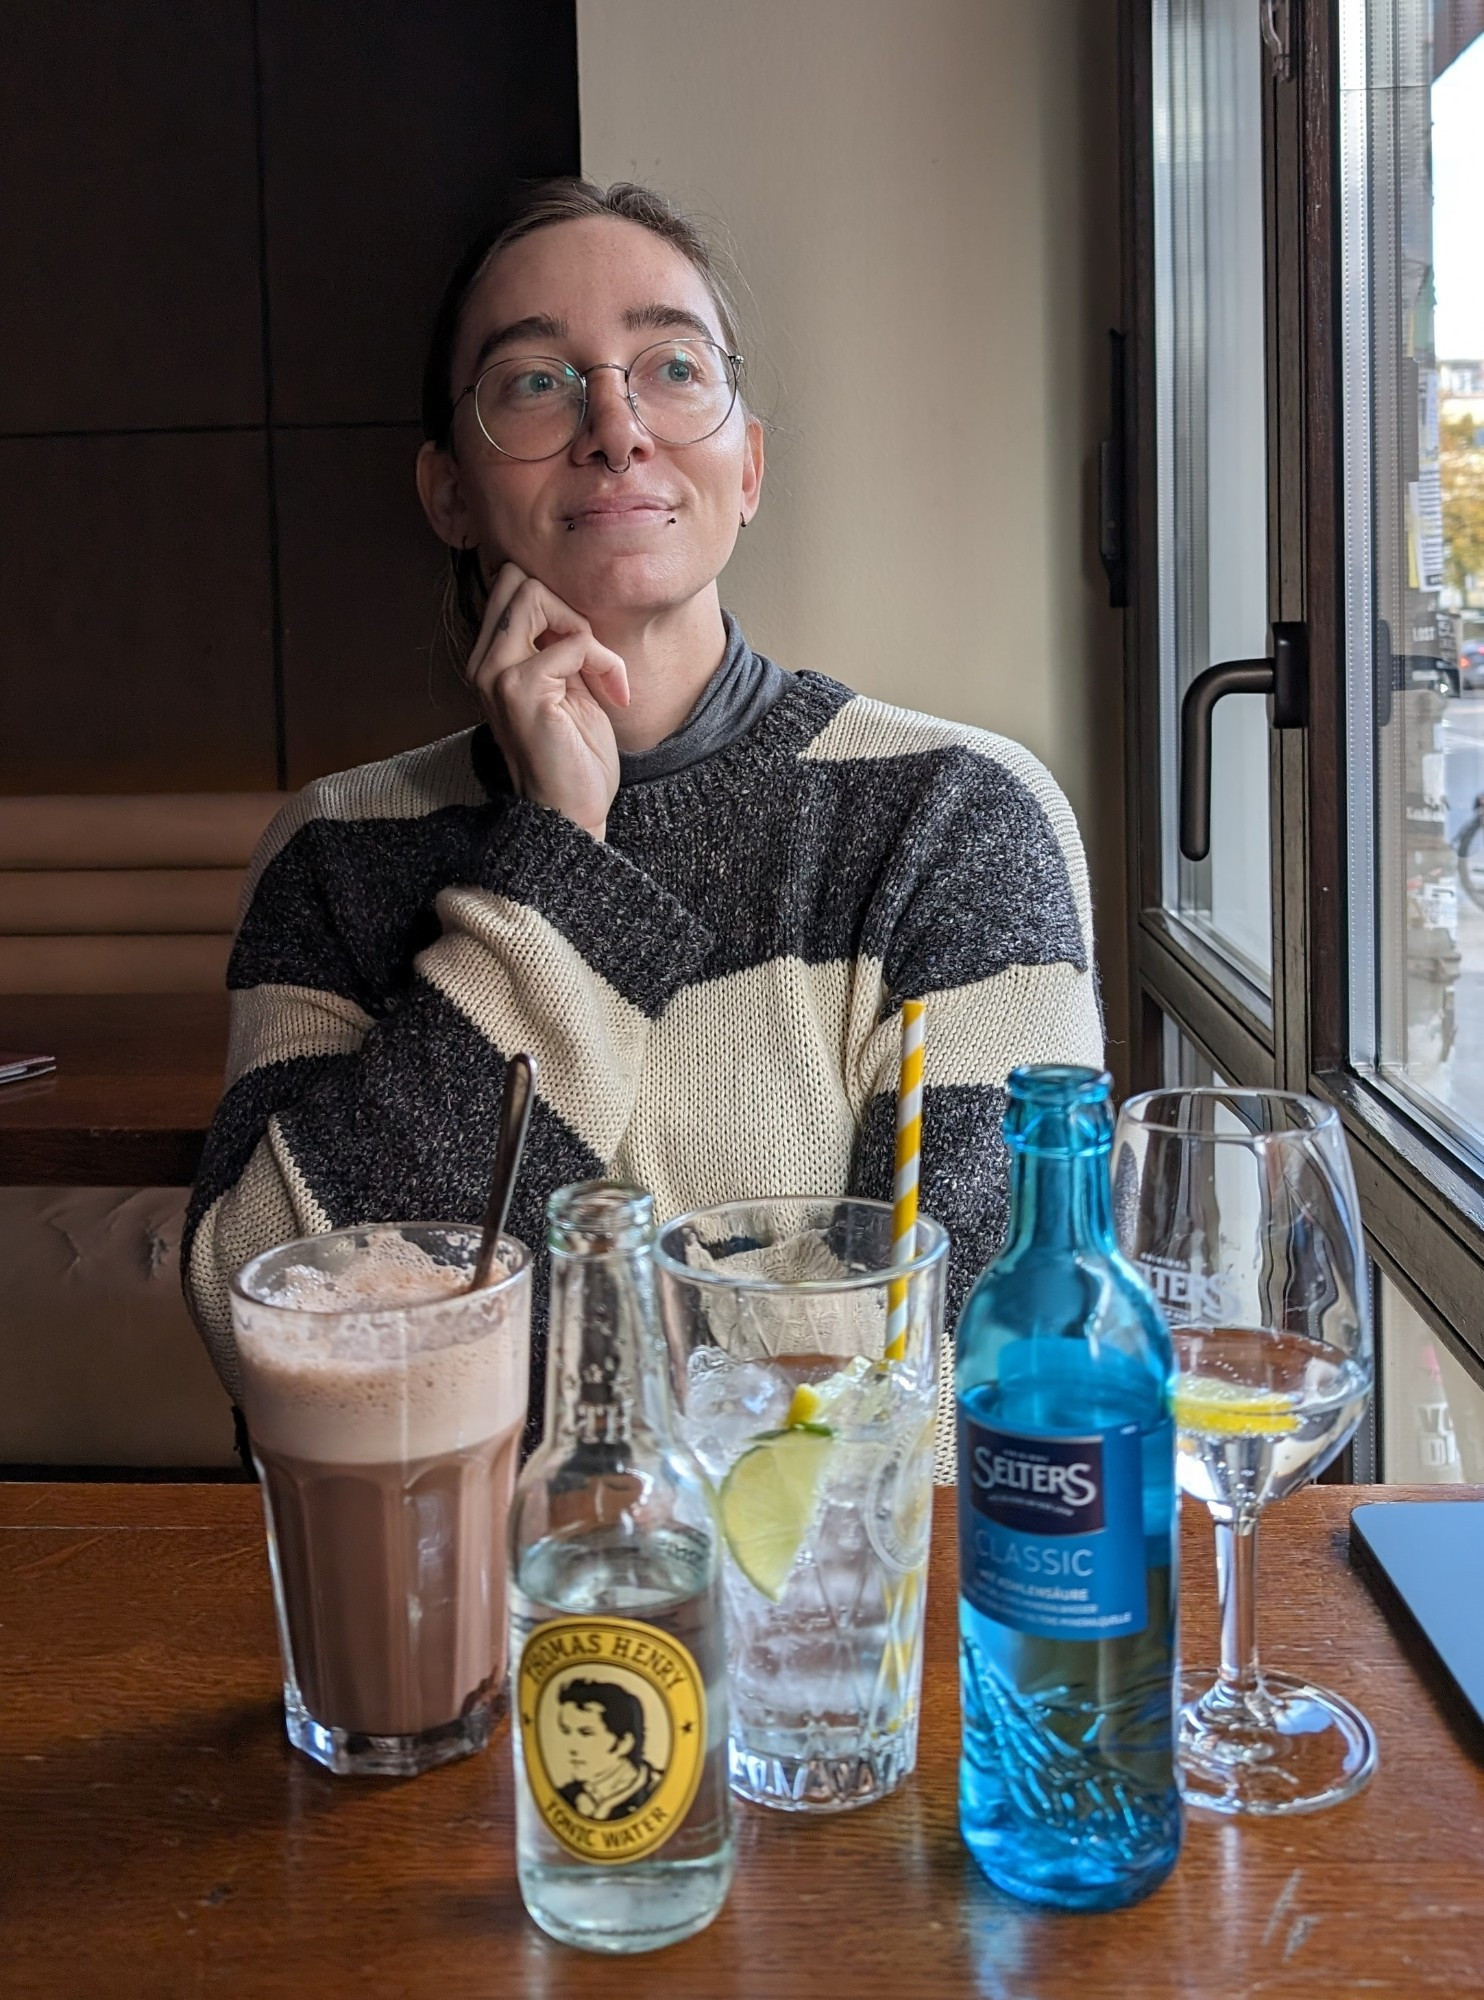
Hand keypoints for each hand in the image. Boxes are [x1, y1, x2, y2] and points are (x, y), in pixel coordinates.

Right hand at [466, 564, 629, 840]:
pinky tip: (614, 694)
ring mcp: (495, 676)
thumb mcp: (567, 686)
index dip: (557, 607)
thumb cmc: (574, 756)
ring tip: (600, 673)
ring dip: (581, 628)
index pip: (509, 586)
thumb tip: (573, 603)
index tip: (586, 653)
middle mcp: (483, 664)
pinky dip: (603, 662)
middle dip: (565, 606)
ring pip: (533, 594)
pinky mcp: (519, 691)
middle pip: (516, 579)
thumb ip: (559, 645)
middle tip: (591, 655)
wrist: (570, 813)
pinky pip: (572, 641)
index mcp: (491, 661)